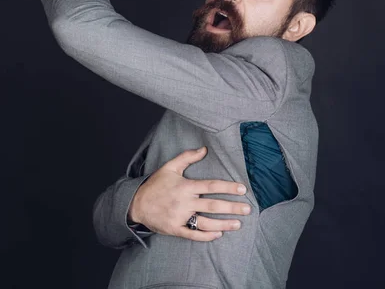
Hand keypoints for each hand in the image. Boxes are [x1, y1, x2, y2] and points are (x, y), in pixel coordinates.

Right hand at [129, 147, 251, 240]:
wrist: (136, 204)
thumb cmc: (156, 184)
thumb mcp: (169, 167)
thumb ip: (187, 157)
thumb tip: (204, 149)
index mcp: (185, 186)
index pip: (211, 186)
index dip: (228, 187)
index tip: (242, 189)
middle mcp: (184, 202)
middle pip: (213, 205)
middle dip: (232, 208)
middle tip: (248, 209)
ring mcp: (179, 217)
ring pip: (206, 222)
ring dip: (224, 224)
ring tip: (238, 224)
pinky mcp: (175, 229)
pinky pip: (193, 234)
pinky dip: (206, 235)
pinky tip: (219, 234)